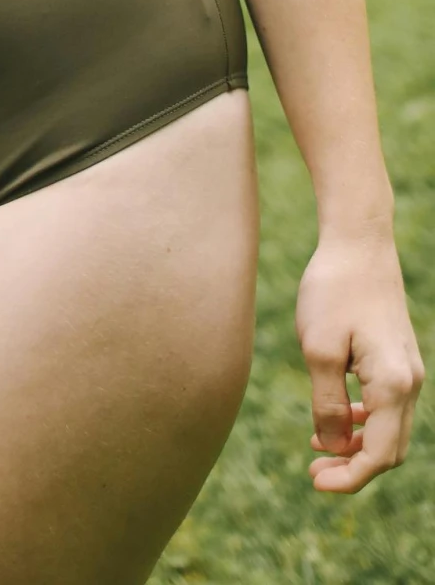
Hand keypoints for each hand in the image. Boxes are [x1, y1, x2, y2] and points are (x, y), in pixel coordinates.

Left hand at [297, 232, 422, 490]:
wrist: (358, 241)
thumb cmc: (333, 289)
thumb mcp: (318, 349)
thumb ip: (326, 404)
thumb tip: (332, 447)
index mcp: (392, 385)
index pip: (378, 455)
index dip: (349, 477)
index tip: (315, 481)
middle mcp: (409, 383)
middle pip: (389, 450)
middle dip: (354, 467)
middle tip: (314, 470)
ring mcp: (407, 370)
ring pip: (389, 429)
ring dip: (357, 445)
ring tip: (317, 446)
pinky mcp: (398, 357)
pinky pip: (386, 405)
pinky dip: (363, 420)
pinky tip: (333, 416)